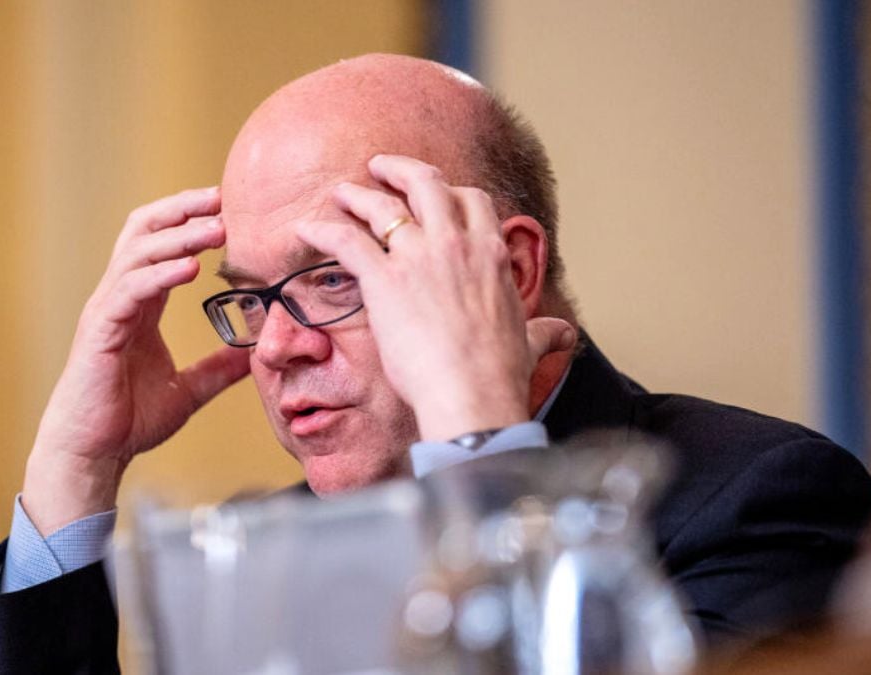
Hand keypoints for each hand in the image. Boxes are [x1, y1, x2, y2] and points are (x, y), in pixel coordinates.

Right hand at [23, 187, 250, 534]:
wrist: (94, 452)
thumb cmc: (129, 420)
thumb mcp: (189, 389)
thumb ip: (218, 368)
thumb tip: (254, 356)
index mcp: (140, 305)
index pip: (162, 244)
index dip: (190, 220)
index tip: (228, 207)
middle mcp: (120, 298)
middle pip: (144, 231)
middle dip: (182, 210)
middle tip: (222, 198)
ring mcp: (107, 311)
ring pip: (138, 253)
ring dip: (178, 236)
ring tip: (215, 227)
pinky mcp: (100, 332)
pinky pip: (130, 290)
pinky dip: (159, 274)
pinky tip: (190, 267)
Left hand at [295, 155, 573, 440]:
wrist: (473, 394)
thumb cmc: (500, 374)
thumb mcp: (530, 342)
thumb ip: (543, 331)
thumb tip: (564, 335)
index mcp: (491, 252)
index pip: (472, 201)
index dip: (450, 193)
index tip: (435, 195)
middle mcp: (454, 244)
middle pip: (426, 184)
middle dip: (401, 170)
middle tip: (381, 167)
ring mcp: (417, 257)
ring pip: (382, 206)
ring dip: (358, 195)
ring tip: (341, 193)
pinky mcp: (384, 279)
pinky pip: (345, 241)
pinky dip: (322, 230)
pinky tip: (306, 227)